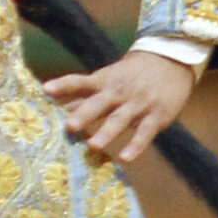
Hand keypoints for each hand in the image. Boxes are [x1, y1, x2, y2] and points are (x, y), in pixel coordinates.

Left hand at [42, 49, 196, 163]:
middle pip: (99, 103)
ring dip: (107, 132)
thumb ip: (87, 94)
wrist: (172, 59)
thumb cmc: (133, 73)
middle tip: (69, 126)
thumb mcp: (110, 78)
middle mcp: (119, 92)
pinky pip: (145, 132)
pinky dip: (136, 145)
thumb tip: (63, 107)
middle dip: (84, 114)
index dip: (63, 85)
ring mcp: (138, 104)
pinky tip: (125, 158)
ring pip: (121, 119)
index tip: (45, 89)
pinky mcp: (157, 115)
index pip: (80, 82)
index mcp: (104, 82)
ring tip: (93, 146)